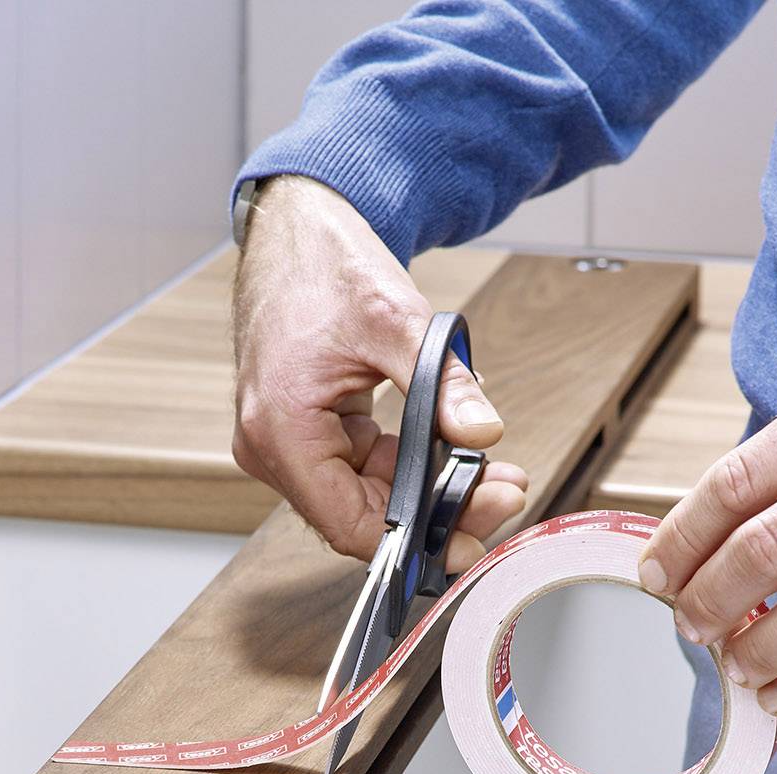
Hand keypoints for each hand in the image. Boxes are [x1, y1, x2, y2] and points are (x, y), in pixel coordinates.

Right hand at [231, 176, 527, 571]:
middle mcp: (274, 447)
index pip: (348, 522)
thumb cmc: (323, 265)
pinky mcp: (311, 433)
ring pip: (368, 496)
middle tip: (502, 493)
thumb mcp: (393, 319)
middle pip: (363, 515)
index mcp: (280, 429)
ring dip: (430, 489)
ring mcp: (290, 443)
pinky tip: (452, 450)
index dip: (415, 539)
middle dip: (436, 511)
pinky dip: (410, 466)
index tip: (470, 536)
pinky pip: (364, 469)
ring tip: (489, 469)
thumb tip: (482, 431)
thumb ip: (442, 383)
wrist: (298, 231)